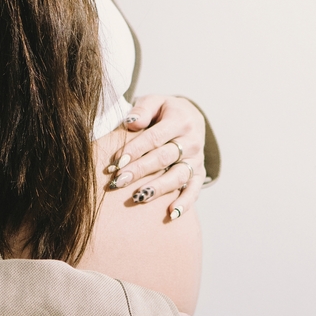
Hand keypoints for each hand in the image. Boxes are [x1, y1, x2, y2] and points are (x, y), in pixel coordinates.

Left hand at [106, 95, 206, 220]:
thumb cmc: (164, 111)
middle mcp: (192, 140)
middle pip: (163, 158)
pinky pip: (194, 190)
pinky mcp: (199, 173)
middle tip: (119, 181)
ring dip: (158, 188)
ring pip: (178, 176)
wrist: (189, 117)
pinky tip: (172, 214)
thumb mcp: (154, 101)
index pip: (155, 137)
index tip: (116, 161)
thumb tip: (131, 123)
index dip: (135, 150)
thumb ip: (142, 109)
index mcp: (180, 120)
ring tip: (139, 197)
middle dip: (139, 170)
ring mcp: (197, 159)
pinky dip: (185, 203)